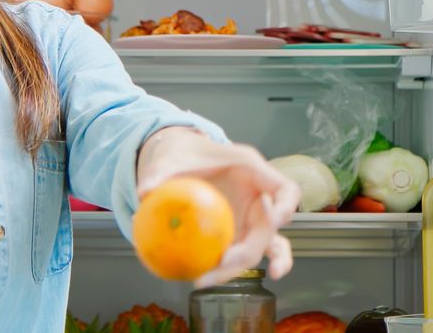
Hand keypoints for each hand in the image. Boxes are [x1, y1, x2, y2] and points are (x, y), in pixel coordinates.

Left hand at [136, 128, 299, 287]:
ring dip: (241, 265)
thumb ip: (160, 173)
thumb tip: (145, 192)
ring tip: (214, 277)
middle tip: (224, 260)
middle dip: (251, 248)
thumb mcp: (171, 157)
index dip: (287, 206)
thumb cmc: (184, 154)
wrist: (179, 159)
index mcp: (252, 171)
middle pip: (269, 228)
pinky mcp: (239, 234)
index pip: (286, 189)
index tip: (276, 220)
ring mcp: (250, 218)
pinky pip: (245, 254)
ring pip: (261, 248)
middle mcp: (258, 197)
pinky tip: (214, 278)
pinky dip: (236, 269)